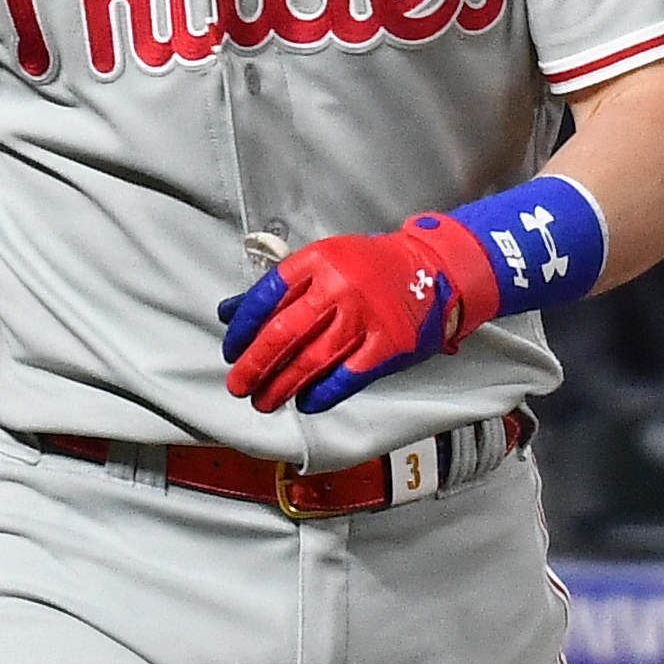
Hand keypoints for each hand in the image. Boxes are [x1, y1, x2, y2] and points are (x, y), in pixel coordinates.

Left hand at [220, 218, 499, 412]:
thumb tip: (228, 313)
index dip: (243, 328)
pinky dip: (322, 394)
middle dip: (255, 365)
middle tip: (239, 386)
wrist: (434, 271)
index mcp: (320, 260)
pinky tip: (305, 402)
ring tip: (264, 401)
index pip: (267, 296)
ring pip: (311, 360)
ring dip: (282, 386)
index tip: (231, 350)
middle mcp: (341, 287)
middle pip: (284, 332)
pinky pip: (346, 377)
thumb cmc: (369, 268)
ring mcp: (366, 317)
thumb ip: (278, 289)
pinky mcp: (388, 345)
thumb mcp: (323, 264)